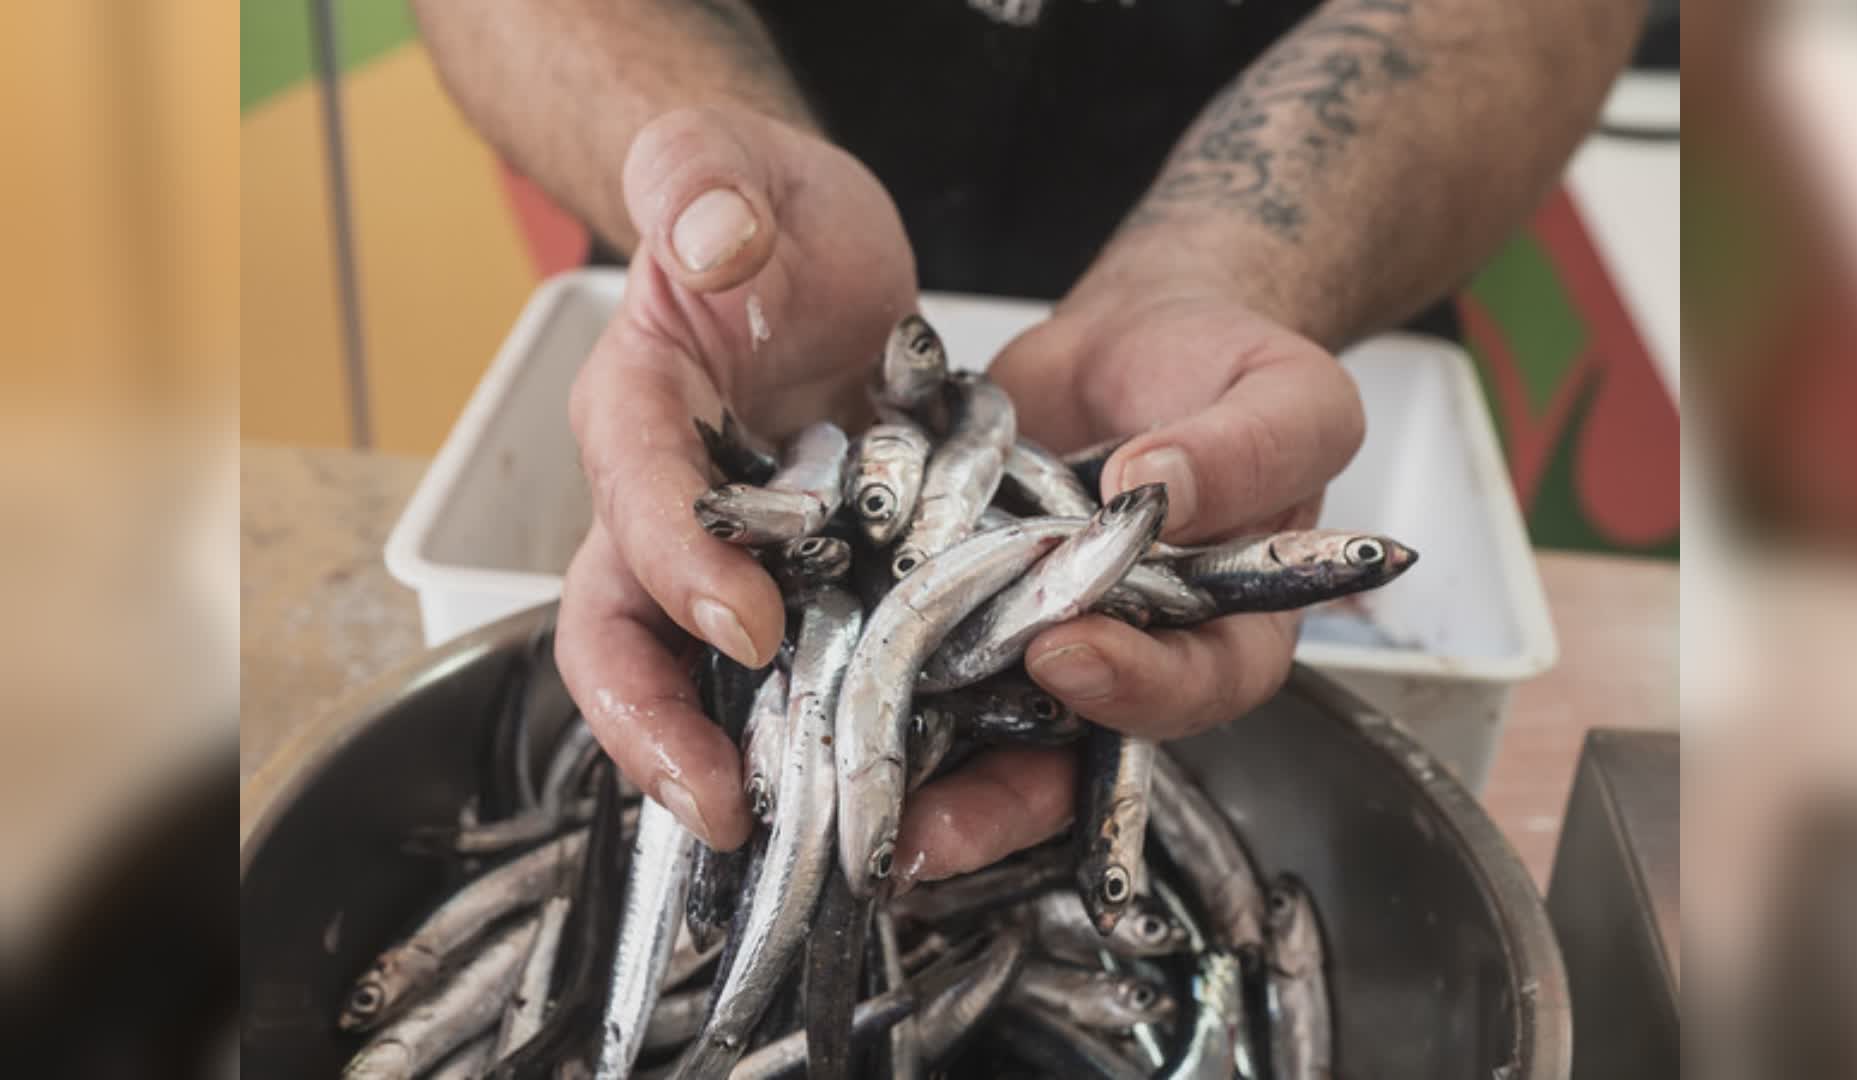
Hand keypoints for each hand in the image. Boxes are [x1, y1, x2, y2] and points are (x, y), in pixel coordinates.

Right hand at [556, 105, 914, 849]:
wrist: (793, 245)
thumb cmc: (754, 207)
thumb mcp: (729, 167)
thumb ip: (703, 181)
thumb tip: (717, 242)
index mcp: (638, 403)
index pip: (634, 491)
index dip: (676, 565)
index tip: (747, 624)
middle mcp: (662, 496)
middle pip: (619, 629)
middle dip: (656, 728)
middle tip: (722, 809)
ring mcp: (724, 549)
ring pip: (691, 671)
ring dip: (729, 754)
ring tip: (799, 828)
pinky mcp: (795, 572)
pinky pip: (792, 659)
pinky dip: (821, 716)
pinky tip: (882, 768)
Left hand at [891, 257, 1365, 885]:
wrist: (1137, 335)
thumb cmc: (1229, 369)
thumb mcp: (1286, 397)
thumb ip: (1247, 449)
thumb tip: (1156, 487)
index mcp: (1227, 632)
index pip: (1193, 688)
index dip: (1133, 688)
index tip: (1065, 649)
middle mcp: (1127, 659)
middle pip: (1070, 755)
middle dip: (993, 800)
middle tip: (918, 820)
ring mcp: (1032, 640)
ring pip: (976, 731)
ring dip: (909, 771)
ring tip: (837, 789)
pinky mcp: (958, 604)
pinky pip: (911, 651)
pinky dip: (858, 671)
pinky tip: (798, 684)